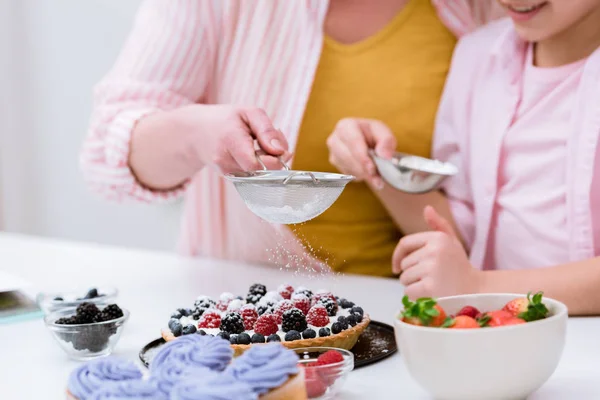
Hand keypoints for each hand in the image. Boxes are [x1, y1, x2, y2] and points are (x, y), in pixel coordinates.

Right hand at [174, 104, 290, 173]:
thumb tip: (281, 151)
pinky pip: (255, 177)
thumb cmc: (226, 120)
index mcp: (230, 140)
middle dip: (275, 160)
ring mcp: (226, 173)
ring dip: (268, 163)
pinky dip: (260, 167)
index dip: (274, 160)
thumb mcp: (248, 113)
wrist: (196, 133)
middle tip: (272, 142)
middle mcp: (225, 161)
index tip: (280, 148)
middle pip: (262, 172)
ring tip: (260, 146)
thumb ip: (267, 130)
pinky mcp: (231, 180)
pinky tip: (254, 154)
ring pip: (261, 176)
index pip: (256, 165)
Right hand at [326, 118, 396, 187]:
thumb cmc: (375, 136)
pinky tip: (366, 172)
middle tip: (378, 179)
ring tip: (376, 177)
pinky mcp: (334, 163)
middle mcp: (335, 138)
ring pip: (347, 167)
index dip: (362, 157)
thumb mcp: (385, 134)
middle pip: (348, 156)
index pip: (353, 141)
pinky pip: (346, 173)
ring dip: (362, 174)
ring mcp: (333, 151)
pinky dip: (358, 176)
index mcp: (346, 125)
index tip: (372, 169)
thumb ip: (386, 142)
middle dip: (363, 169)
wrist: (368, 143)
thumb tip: (384, 155)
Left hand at [392, 206, 480, 298]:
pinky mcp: (430, 287)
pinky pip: (409, 291)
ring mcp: (432, 269)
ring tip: (432, 285)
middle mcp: (434, 250)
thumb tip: (427, 208)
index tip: (396, 267)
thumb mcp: (452, 243)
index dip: (397, 256)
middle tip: (430, 278)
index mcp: (438, 237)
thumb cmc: (459, 267)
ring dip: (413, 285)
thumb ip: (439, 225)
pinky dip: (416, 296)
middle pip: (404, 264)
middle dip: (411, 274)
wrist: (476, 292)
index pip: (405, 243)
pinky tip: (431, 295)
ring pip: (405, 278)